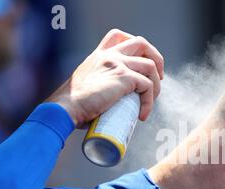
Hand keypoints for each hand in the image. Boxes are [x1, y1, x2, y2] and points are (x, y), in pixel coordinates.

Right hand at [46, 29, 163, 126]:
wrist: (66, 108)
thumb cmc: (74, 104)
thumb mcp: (87, 83)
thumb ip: (100, 81)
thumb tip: (113, 98)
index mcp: (99, 55)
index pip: (119, 37)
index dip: (137, 47)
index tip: (143, 62)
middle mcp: (109, 55)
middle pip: (141, 43)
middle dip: (156, 58)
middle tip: (158, 78)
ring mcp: (117, 64)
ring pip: (150, 66)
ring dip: (156, 85)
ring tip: (150, 102)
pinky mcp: (123, 77)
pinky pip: (148, 86)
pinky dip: (149, 102)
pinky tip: (142, 114)